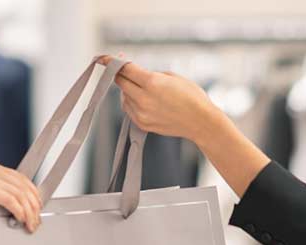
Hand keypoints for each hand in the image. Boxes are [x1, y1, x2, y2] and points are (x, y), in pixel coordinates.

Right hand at [0, 161, 42, 232]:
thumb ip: (6, 197)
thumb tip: (30, 207)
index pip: (24, 180)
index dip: (35, 196)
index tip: (38, 211)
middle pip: (23, 188)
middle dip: (33, 207)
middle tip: (35, 222)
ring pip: (19, 194)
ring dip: (28, 212)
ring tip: (29, 224)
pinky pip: (9, 199)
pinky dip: (18, 210)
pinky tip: (20, 218)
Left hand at [100, 56, 224, 142]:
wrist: (201, 122)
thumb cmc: (191, 96)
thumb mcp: (172, 76)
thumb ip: (150, 74)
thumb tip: (134, 73)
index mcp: (152, 82)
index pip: (125, 69)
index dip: (113, 62)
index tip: (104, 58)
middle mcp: (144, 98)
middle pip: (120, 83)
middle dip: (120, 74)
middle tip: (123, 70)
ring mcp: (141, 113)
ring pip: (124, 96)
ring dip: (128, 90)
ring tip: (143, 88)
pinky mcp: (142, 124)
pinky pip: (128, 109)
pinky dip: (131, 102)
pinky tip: (144, 99)